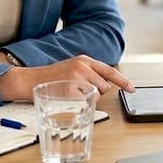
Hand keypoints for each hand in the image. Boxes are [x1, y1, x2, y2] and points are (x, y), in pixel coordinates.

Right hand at [0, 54, 133, 100]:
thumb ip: (88, 72)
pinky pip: (86, 101)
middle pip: (105, 86)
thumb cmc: (52, 77)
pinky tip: (67, 97)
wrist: (31, 79)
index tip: (132, 89)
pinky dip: (79, 103)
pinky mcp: (71, 89)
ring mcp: (76, 78)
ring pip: (96, 95)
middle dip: (96, 92)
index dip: (122, 81)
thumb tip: (105, 84)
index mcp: (84, 60)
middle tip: (79, 90)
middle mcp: (82, 66)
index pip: (109, 70)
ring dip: (88, 98)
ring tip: (72, 92)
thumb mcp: (72, 68)